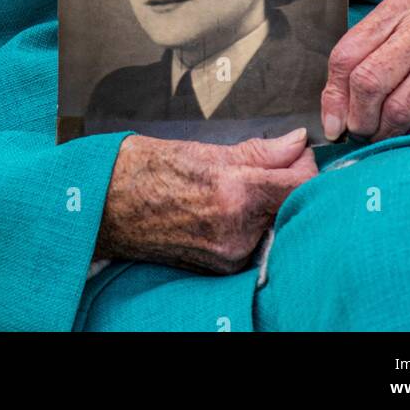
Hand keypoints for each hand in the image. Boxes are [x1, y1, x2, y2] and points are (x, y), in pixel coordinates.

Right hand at [95, 127, 316, 274]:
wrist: (103, 206)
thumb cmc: (144, 169)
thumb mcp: (202, 148)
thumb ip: (259, 150)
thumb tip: (296, 142)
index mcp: (232, 193)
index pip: (299, 185)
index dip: (306, 165)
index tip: (298, 152)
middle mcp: (235, 231)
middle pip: (289, 205)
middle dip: (287, 183)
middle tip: (271, 162)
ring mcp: (228, 255)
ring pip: (272, 222)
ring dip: (268, 203)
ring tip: (241, 183)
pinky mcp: (220, 267)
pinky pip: (253, 240)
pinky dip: (251, 221)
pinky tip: (229, 206)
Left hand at [320, 0, 409, 141]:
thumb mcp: (395, 45)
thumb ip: (359, 68)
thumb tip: (332, 120)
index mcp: (402, 3)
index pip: (348, 52)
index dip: (334, 95)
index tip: (333, 123)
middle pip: (370, 79)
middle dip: (358, 117)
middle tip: (359, 132)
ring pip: (397, 107)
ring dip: (383, 131)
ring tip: (382, 135)